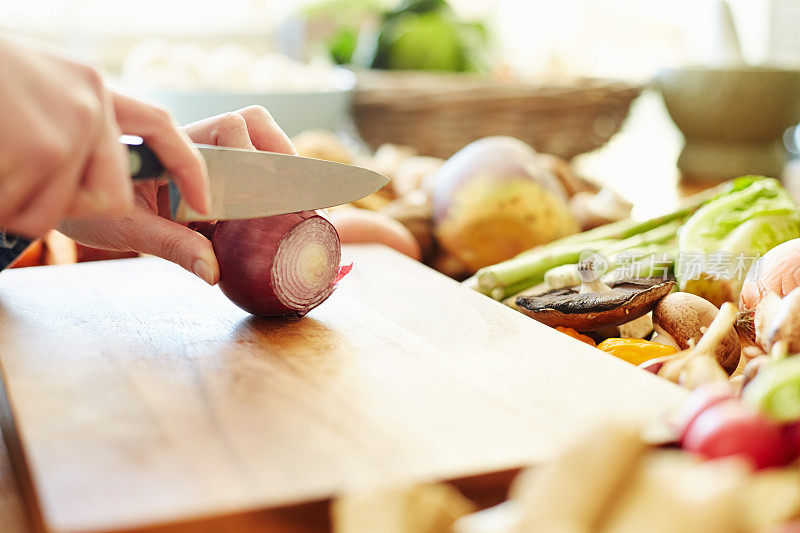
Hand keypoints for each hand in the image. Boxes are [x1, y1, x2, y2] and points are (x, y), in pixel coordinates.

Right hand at [0, 35, 209, 236]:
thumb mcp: (46, 123)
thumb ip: (96, 157)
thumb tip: (211, 269)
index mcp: (92, 86)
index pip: (162, 127)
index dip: (189, 167)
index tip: (205, 203)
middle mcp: (88, 101)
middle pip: (110, 195)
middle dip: (72, 205)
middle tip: (22, 174)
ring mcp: (66, 124)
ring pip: (60, 207)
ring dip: (21, 203)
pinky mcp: (41, 150)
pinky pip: (30, 213)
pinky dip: (4, 207)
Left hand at [59, 106, 295, 284]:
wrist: (68, 188)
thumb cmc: (88, 203)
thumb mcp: (124, 228)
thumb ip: (172, 245)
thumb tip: (215, 271)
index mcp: (159, 139)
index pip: (216, 137)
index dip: (233, 174)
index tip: (220, 213)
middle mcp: (183, 133)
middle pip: (245, 121)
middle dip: (274, 154)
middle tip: (291, 193)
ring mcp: (195, 143)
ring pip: (251, 129)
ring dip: (276, 158)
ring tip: (295, 195)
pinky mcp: (203, 160)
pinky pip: (245, 152)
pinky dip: (266, 170)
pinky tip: (275, 203)